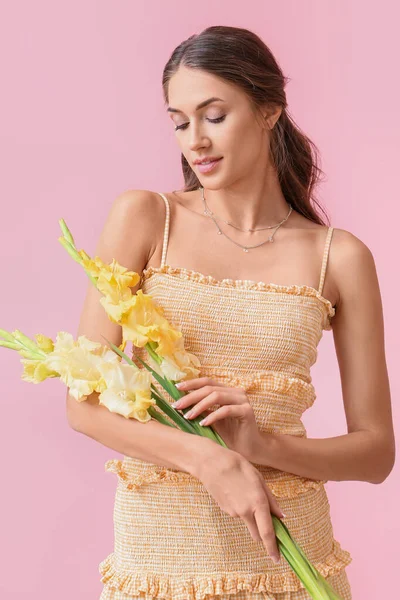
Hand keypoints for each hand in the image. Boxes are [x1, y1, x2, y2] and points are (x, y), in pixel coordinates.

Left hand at [173, 377, 261, 460]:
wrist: (249, 450)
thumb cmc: (229, 435)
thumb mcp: (211, 420)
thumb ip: (200, 410)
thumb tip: (180, 403)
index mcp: (227, 391)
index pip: (207, 381)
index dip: (191, 383)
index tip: (176, 388)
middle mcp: (236, 392)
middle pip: (209, 388)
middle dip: (191, 397)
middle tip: (177, 406)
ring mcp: (242, 400)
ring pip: (217, 396)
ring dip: (199, 406)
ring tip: (188, 416)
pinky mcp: (247, 411)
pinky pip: (226, 410)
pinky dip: (212, 416)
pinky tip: (203, 424)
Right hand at [195, 445, 283, 563]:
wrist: (211, 464)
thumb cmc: (237, 466)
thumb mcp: (259, 478)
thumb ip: (271, 499)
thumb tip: (281, 516)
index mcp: (258, 503)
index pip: (267, 533)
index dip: (273, 548)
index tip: (277, 559)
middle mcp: (246, 512)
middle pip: (257, 534)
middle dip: (263, 533)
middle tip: (266, 520)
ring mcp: (234, 513)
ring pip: (247, 521)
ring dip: (251, 515)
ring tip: (245, 491)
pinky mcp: (225, 511)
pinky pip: (238, 513)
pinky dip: (240, 507)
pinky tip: (235, 491)